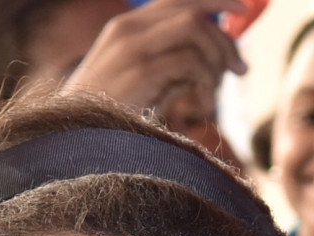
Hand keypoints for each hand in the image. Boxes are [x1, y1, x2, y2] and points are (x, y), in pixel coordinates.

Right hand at [63, 0, 247, 120]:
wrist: (71, 143)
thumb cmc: (106, 118)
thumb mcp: (139, 82)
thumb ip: (170, 63)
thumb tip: (213, 59)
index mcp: (125, 28)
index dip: (216, 0)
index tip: (242, 12)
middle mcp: (127, 30)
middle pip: (193, 9)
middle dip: (225, 37)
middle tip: (239, 70)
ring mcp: (132, 49)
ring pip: (196, 29)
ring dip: (218, 59)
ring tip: (214, 93)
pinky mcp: (140, 72)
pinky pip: (191, 62)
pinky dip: (207, 84)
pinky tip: (204, 108)